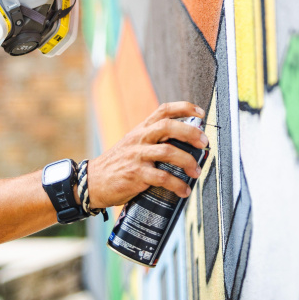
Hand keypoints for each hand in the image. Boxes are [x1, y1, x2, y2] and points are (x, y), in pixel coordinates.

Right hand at [88, 101, 207, 208]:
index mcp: (141, 129)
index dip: (184, 108)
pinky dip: (177, 184)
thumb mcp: (133, 144)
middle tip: (204, 143)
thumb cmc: (118, 164)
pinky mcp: (136, 175)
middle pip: (168, 126)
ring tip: (197, 171)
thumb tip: (185, 144)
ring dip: (187, 161)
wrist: (94, 181)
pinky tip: (184, 190)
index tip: (200, 114)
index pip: (163, 110)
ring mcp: (137, 156)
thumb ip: (153, 140)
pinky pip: (162, 177)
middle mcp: (140, 139)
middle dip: (190, 133)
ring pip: (168, 151)